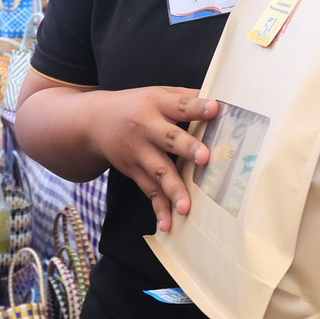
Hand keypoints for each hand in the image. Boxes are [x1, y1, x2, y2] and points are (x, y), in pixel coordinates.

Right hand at [88, 87, 218, 232]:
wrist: (94, 122)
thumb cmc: (137, 106)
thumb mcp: (159, 94)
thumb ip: (188, 97)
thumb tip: (225, 99)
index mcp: (157, 104)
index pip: (180, 105)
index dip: (197, 107)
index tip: (216, 109)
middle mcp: (147, 128)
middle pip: (169, 138)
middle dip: (187, 148)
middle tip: (205, 158)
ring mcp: (139, 152)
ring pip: (159, 171)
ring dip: (173, 189)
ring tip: (186, 207)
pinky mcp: (134, 172)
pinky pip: (149, 191)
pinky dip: (159, 208)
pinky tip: (168, 225)